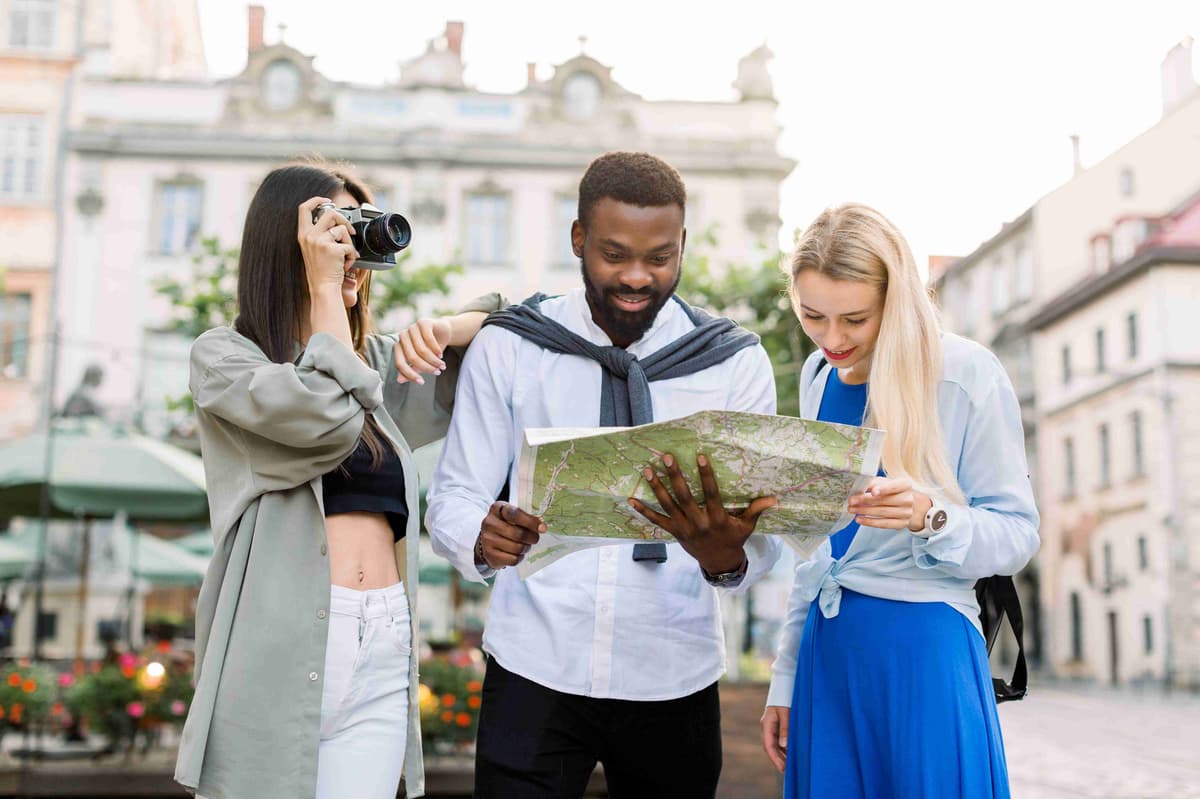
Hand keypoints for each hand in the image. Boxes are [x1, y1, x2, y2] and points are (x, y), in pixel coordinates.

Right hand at [297, 197, 356, 293]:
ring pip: (342, 230)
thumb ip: (319, 234)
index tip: (327, 200)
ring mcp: (320, 242)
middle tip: (349, 231)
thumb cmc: (321, 271)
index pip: (304, 208)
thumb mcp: (314, 249)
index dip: (316, 200)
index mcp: (303, 235)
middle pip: (329, 213)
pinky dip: (352, 256)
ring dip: (349, 243)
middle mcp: (309, 236)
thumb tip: (335, 222)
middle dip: (344, 219)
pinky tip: (346, 264)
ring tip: (346, 255)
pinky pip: (349, 246)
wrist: (323, 288)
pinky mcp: (332, 249)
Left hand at [393, 318, 450, 384]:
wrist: (442, 332)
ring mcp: (412, 328)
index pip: (400, 363)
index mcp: (398, 346)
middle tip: (438, 372)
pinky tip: (441, 355)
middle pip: (412, 357)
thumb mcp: (421, 361)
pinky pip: (428, 339)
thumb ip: (411, 369)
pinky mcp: (422, 322)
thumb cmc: (430, 348)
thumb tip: (399, 380)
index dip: (409, 374)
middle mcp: (402, 336)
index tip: (422, 382)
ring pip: (421, 350)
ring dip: (433, 360)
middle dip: (426, 367)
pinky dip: (436, 349)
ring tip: (442, 365)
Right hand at [477, 502, 545, 569]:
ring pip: (517, 548)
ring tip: (525, 545)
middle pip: (518, 533)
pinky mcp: (489, 555)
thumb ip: (525, 517)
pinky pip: (513, 559)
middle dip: (531, 538)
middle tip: (535, 538)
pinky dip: (519, 557)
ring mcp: (487, 540)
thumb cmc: (504, 525)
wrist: (487, 540)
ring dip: (526, 548)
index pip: (515, 514)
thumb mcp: (511, 516)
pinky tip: (517, 553)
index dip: (531, 521)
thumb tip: (542, 527)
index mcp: (497, 509)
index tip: (543, 528)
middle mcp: (489, 523)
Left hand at [627, 453, 776, 574]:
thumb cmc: (734, 539)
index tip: (700, 456)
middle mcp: (699, 523)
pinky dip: (643, 511)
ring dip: (656, 488)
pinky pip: (657, 521)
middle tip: (667, 458)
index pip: (711, 494)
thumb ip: (755, 510)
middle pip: (684, 497)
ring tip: (647, 470)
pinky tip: (631, 500)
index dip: (706, 475)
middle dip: (675, 476)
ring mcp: (684, 529)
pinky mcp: (674, 533)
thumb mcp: (747, 526)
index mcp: (717, 519)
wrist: (719, 563)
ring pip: (668, 506)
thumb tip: (773, 498)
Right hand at [761, 705, 788, 772]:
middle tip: (788, 771)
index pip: (768, 746)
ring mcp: (772, 727)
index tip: (782, 768)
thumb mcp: (786, 714)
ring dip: (782, 755)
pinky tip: (792, 753)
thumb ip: (785, 729)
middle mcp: (767, 727)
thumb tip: (784, 746)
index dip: (775, 758)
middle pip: (771, 747)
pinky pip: (779, 740)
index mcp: (766, 724)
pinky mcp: (777, 725)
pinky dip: (785, 748)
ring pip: (775, 745)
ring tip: (791, 765)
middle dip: (778, 759)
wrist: (784, 686)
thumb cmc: (785, 699)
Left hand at [846, 476, 931, 531]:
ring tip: (852, 510)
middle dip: (866, 501)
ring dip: (865, 511)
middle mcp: (908, 499)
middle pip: (885, 500)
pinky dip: (870, 522)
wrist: (906, 504)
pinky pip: (884, 524)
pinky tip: (860, 519)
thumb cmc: (892, 491)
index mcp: (905, 485)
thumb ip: (874, 483)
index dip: (884, 489)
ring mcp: (907, 513)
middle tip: (851, 501)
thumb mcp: (885, 483)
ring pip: (883, 512)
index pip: (894, 486)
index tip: (873, 492)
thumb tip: (860, 484)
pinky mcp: (902, 524)